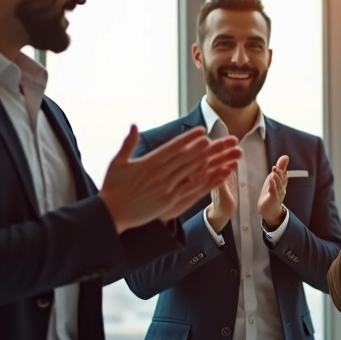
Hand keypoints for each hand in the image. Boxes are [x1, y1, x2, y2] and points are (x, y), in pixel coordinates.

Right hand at [100, 125, 241, 232]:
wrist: (111, 214)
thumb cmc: (113, 188)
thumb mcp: (117, 162)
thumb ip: (128, 143)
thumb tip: (134, 125)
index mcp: (149, 162)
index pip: (173, 148)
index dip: (188, 139)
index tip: (202, 132)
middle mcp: (161, 174)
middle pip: (190, 158)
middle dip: (211, 148)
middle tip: (227, 139)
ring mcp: (167, 188)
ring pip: (195, 172)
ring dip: (215, 162)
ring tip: (229, 153)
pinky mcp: (171, 202)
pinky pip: (194, 190)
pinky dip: (209, 181)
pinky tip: (222, 175)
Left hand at [258, 155, 288, 227]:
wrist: (269, 209)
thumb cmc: (272, 192)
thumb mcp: (275, 178)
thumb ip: (280, 168)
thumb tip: (286, 156)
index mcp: (282, 183)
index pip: (284, 174)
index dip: (283, 168)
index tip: (283, 160)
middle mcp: (282, 188)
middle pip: (282, 180)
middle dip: (279, 173)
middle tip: (276, 167)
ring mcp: (278, 194)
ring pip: (278, 186)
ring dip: (276, 179)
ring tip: (273, 173)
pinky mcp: (273, 199)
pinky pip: (274, 193)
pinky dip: (273, 187)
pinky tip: (271, 182)